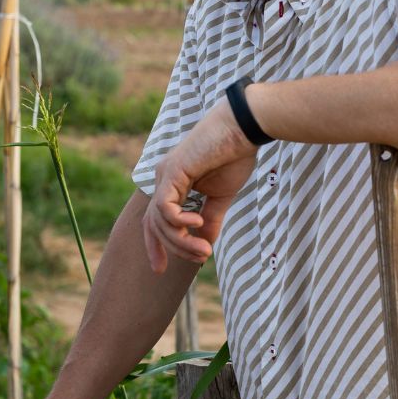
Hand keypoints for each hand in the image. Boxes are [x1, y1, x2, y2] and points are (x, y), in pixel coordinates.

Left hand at [143, 98, 258, 272]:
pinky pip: (164, 206)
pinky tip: (197, 222)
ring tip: (204, 250)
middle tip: (198, 260)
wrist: (244, 128)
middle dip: (169, 249)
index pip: (154, 221)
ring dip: (182, 241)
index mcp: (172, 185)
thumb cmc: (235, 155)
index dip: (155, 246)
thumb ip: (209, 220)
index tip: (161, 270)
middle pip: (154, 225)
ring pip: (160, 220)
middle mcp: (163, 179)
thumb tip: (204, 244)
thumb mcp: (220, 197)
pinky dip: (178, 221)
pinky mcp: (173, 172)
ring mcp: (165, 175)